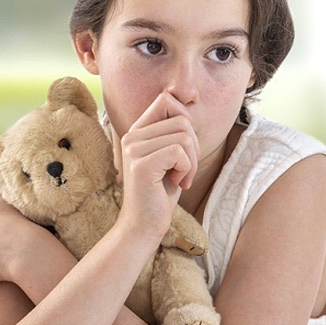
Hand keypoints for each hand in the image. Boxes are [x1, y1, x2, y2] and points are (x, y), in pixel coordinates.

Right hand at [118, 92, 199, 243]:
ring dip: (192, 160)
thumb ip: (175, 131)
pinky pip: (179, 152)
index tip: (185, 145)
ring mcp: (134, 149)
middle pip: (182, 120)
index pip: (166, 99)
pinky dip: (187, 168)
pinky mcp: (141, 165)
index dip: (185, 117)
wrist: (145, 225)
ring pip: (184, 136)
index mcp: (138, 130)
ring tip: (181, 177)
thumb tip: (190, 100)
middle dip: (194, 146)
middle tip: (186, 169)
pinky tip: (177, 183)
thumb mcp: (171, 155)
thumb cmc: (162, 190)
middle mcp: (132, 135)